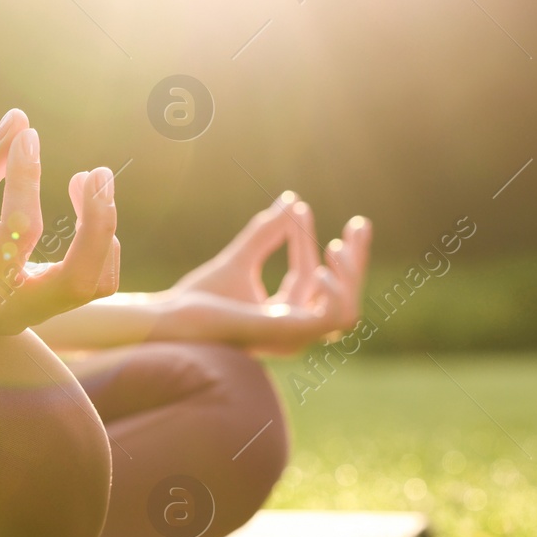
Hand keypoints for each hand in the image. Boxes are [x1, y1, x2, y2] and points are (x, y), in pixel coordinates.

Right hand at [0, 110, 119, 333]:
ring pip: (94, 285)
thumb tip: (20, 120)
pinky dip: (98, 245)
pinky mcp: (42, 307)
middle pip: (79, 281)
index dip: (27, 178)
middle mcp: (6, 315)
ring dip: (102, 231)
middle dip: (97, 223)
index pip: (18, 234)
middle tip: (96, 173)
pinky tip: (81, 210)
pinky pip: (92, 283)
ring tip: (90, 179)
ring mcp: (29, 317)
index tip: (26, 138)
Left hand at [162, 193, 370, 353]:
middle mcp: (293, 329)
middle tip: (360, 223)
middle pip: (339, 296)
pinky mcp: (291, 336)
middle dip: (355, 260)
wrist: (176, 318)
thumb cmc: (199, 297)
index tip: (300, 207)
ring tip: (337, 245)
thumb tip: (291, 200)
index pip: (310, 278)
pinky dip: (335, 293)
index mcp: (281, 314)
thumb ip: (266, 233)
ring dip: (351, 276)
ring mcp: (295, 336)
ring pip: (347, 310)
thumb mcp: (239, 258)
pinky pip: (333, 319)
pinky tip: (322, 269)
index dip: (308, 241)